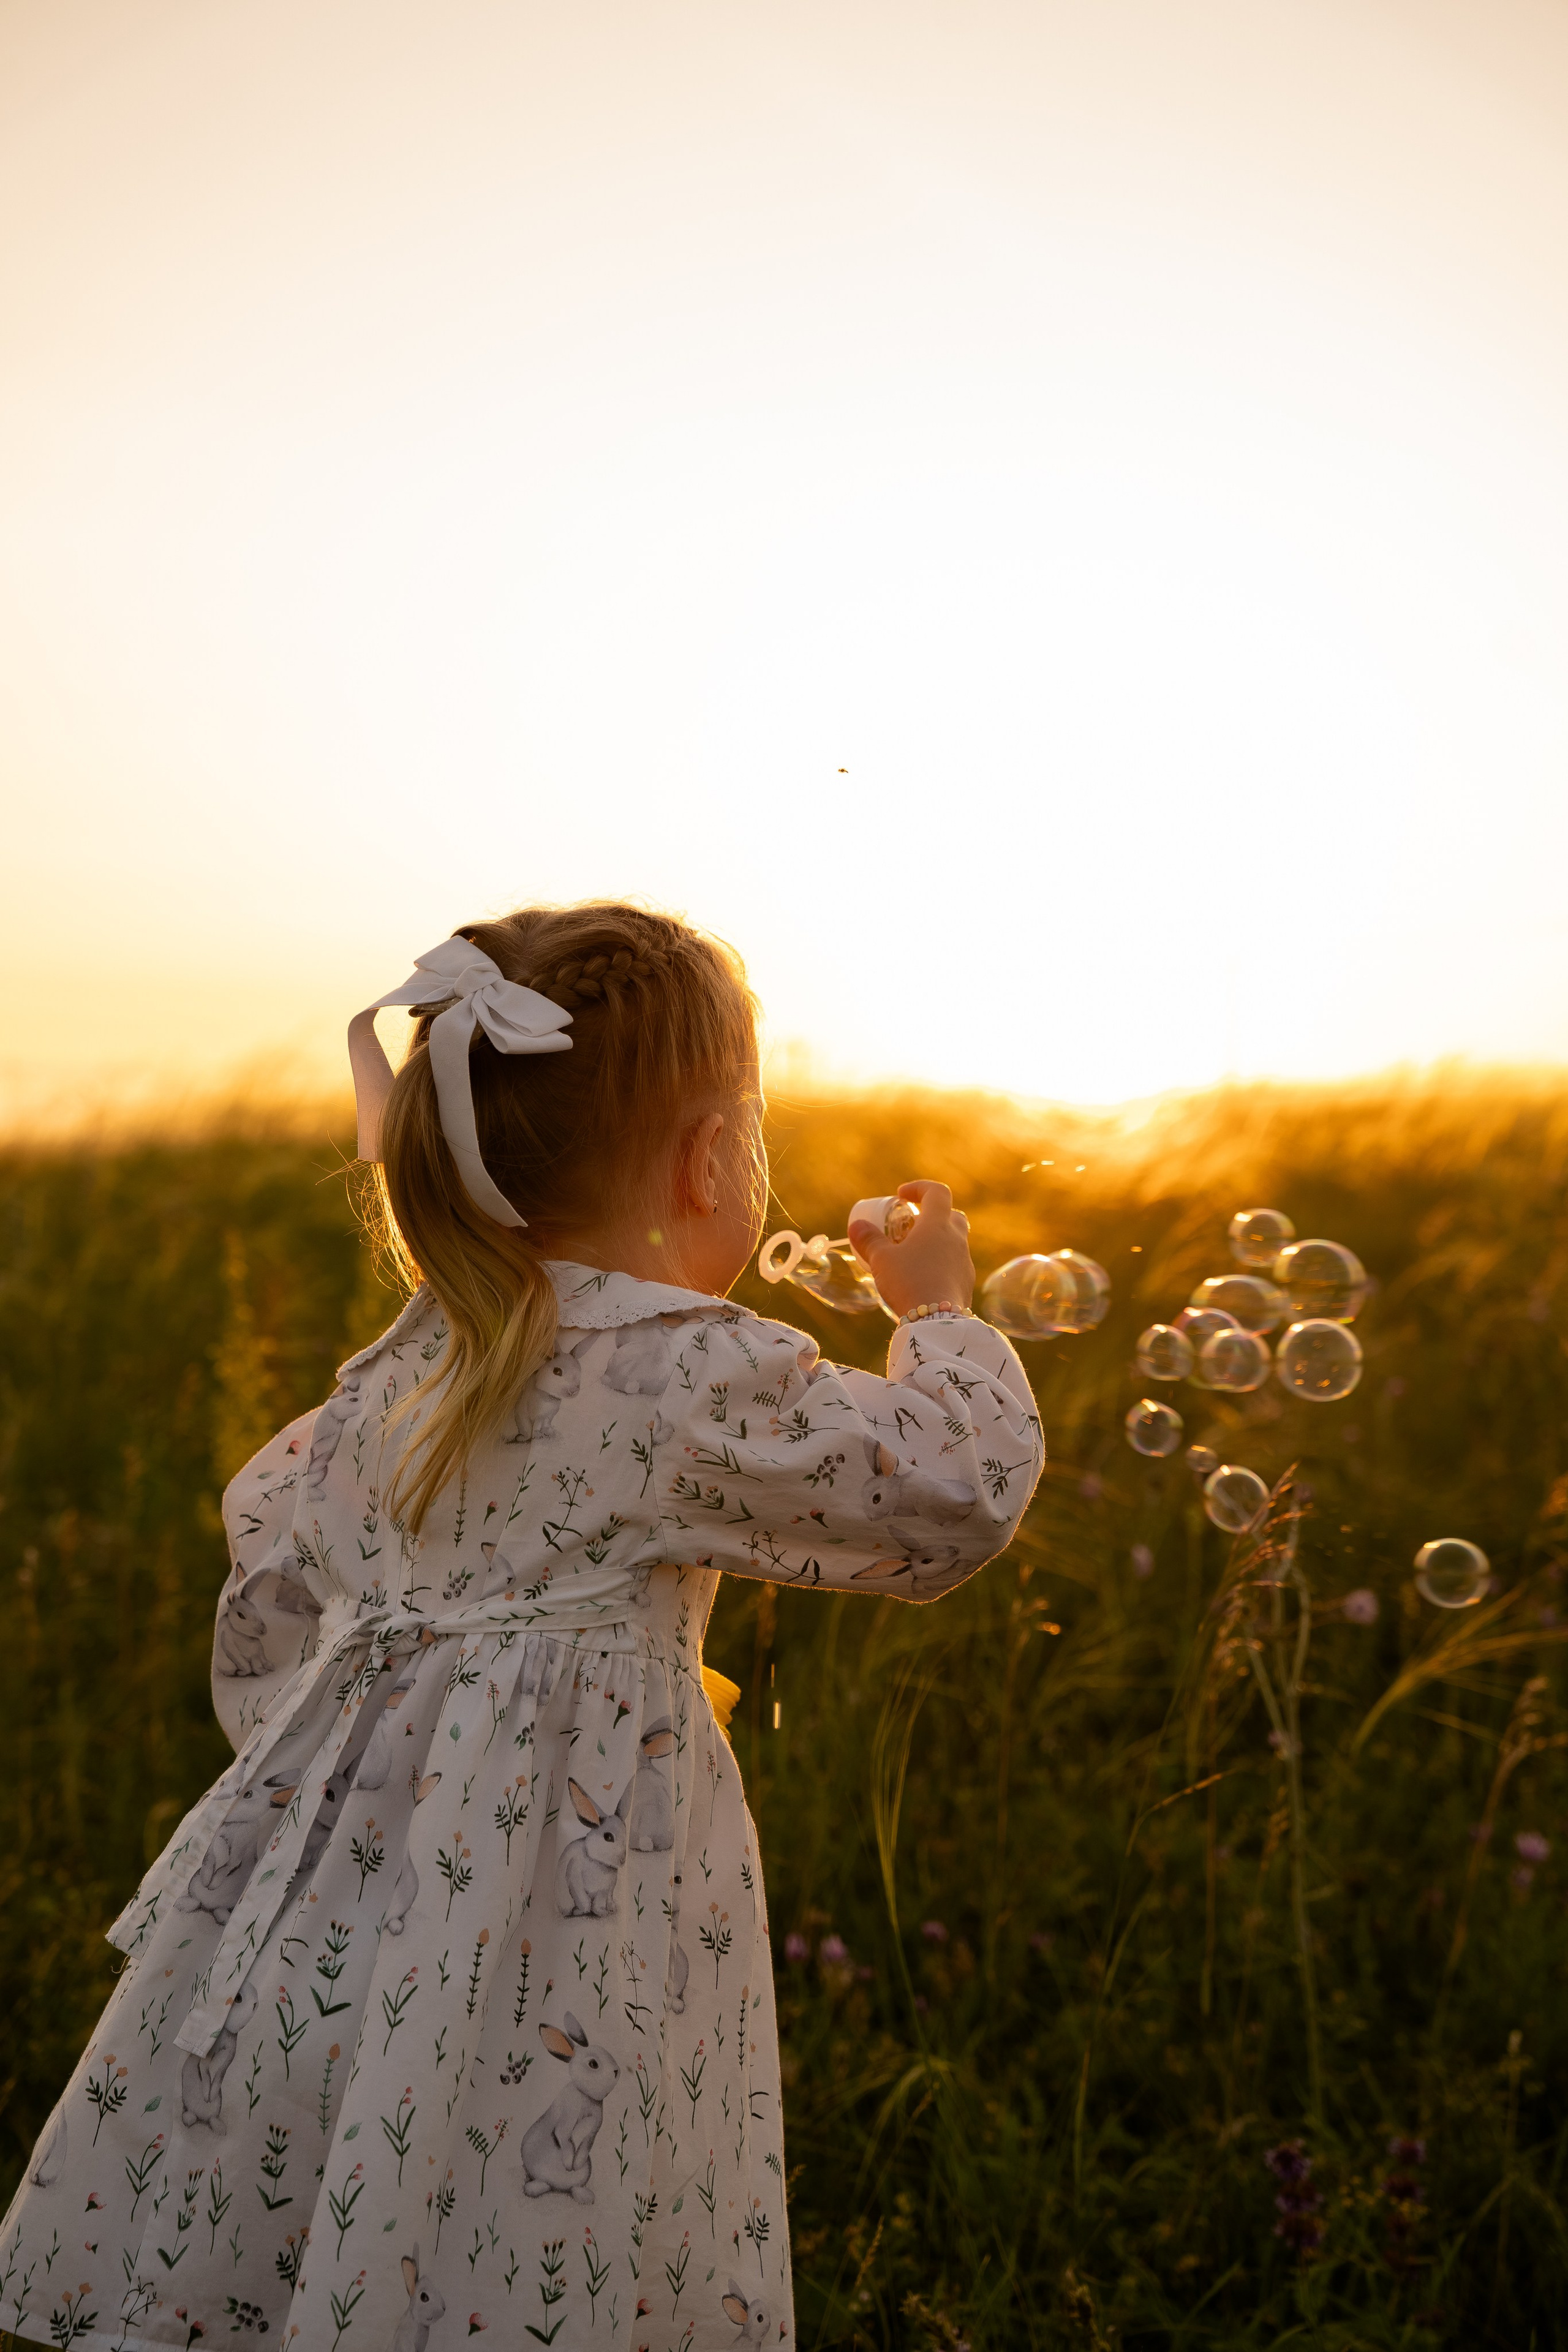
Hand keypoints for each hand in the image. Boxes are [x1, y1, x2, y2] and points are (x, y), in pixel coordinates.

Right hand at [849, 1181, 975, 1320]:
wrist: (936, 1322)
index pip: (937, 1192)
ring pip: (953, 1241)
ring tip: (912, 1255)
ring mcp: (964, 1261)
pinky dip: (939, 1263)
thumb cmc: (908, 1282)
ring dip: (935, 1241)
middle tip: (909, 1227)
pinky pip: (953, 1263)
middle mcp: (956, 1239)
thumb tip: (856, 1226)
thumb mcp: (882, 1260)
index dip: (919, 1188)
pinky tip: (922, 1278)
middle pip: (950, 1215)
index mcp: (937, 1225)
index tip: (901, 1195)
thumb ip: (869, 1240)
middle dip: (931, 1215)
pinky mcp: (965, 1282)